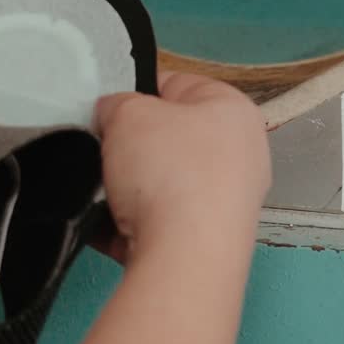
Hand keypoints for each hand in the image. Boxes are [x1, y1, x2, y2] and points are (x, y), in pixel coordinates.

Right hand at [93, 73, 270, 261]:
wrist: (184, 259)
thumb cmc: (168, 171)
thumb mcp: (128, 113)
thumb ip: (116, 105)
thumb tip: (114, 118)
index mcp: (234, 111)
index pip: (177, 85)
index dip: (137, 91)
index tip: (109, 109)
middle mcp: (241, 156)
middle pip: (169, 139)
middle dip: (130, 145)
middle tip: (102, 149)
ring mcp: (227, 204)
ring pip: (160, 184)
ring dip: (125, 187)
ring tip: (101, 190)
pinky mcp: (206, 244)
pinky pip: (156, 223)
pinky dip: (128, 224)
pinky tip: (103, 226)